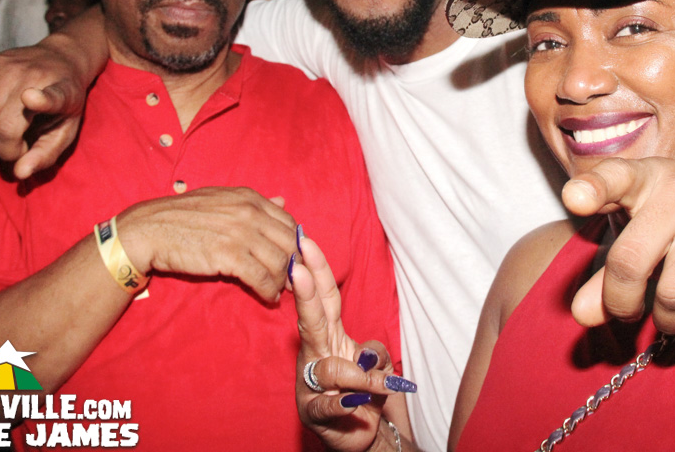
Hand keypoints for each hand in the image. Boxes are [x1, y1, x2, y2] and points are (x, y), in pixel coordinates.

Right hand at [0, 43, 88, 178]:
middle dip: (4, 148)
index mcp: (62, 92)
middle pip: (3, 124)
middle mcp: (33, 76)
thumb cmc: (63, 106)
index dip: (42, 99)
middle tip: (16, 147)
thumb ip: (45, 154)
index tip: (29, 98)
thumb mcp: (65, 131)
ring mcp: (8, 67)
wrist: (61, 59)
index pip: (53, 96)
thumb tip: (19, 173)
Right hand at [116, 187, 296, 301]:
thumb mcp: (222, 199)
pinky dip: (268, 290)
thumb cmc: (183, 216)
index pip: (288, 221)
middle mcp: (250, 212)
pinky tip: (267, 296)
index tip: (292, 259)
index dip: (295, 243)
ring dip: (283, 281)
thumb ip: (254, 203)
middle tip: (291, 280)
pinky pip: (261, 277)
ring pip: (279, 261)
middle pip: (289, 242)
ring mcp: (241, 233)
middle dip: (294, 264)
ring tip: (278, 290)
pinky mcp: (229, 255)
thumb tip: (282, 200)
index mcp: (250, 197)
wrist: (150, 229)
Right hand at [293, 235, 407, 451]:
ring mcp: (310, 382)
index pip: (325, 297)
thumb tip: (368, 357)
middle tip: (298, 267)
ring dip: (357, 375)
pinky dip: (344, 403)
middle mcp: (316, 354)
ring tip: (376, 386)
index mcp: (330, 335)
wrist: (361, 432)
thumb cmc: (365, 389)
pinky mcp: (313, 412)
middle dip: (306, 293)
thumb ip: (375, 351)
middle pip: (312, 319)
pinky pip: (327, 405)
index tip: (306, 242)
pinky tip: (354, 403)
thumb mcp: (376, 363)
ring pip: (329, 368)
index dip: (318, 270)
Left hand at [563, 157, 674, 333]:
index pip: (614, 176)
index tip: (573, 199)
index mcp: (645, 179)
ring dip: (669, 318)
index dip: (592, 188)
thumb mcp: (644, 229)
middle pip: (632, 260)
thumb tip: (581, 315)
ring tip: (673, 316)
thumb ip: (610, 272)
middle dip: (622, 303)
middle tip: (628, 314)